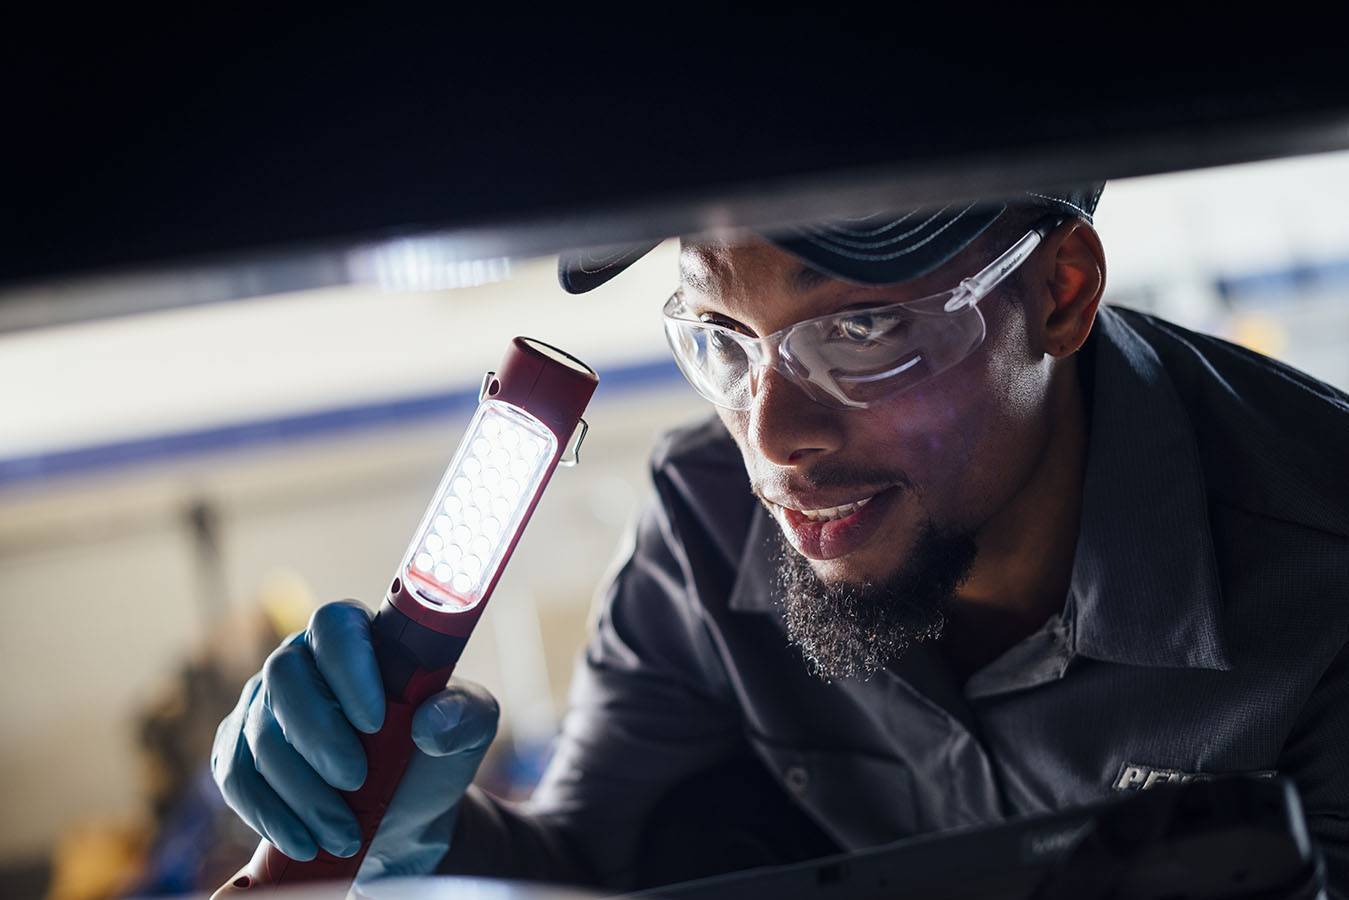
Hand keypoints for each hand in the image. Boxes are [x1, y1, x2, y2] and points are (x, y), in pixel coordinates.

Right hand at [211, 600, 498, 878]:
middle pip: (285, 677)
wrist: (403, 817)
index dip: (348, 667)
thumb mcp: (470, 731)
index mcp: (357, 637)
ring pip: (260, 734)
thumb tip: (433, 720)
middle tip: (356, 781)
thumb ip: (466, 714)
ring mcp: (263, 705)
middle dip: (319, 736)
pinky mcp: (238, 751)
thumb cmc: (433, 756)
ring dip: (301, 790)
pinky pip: (235, 776)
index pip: (335, 625)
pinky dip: (269, 813)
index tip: (376, 721)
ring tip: (343, 831)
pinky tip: (303, 840)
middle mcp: (302, 661)